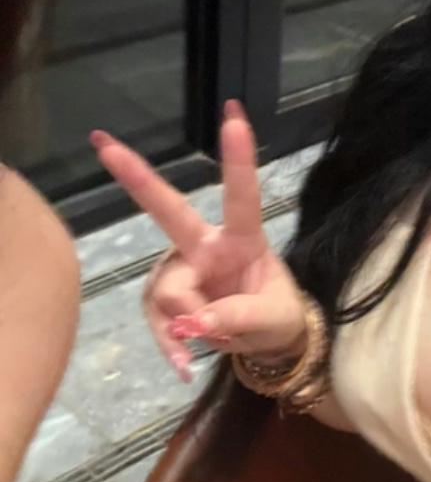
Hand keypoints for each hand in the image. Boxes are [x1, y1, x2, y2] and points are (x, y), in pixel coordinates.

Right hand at [90, 100, 307, 382]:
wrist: (269, 343)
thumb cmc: (277, 316)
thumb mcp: (273, 321)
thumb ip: (237, 319)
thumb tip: (191, 325)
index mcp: (244, 240)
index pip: (242, 197)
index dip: (238, 158)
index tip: (233, 115)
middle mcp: (205, 246)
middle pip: (168, 210)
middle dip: (136, 177)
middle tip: (102, 145)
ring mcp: (180, 269)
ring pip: (167, 292)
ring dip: (192, 325)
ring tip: (222, 341)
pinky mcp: (165, 296)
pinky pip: (158, 320)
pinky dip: (171, 345)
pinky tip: (184, 365)